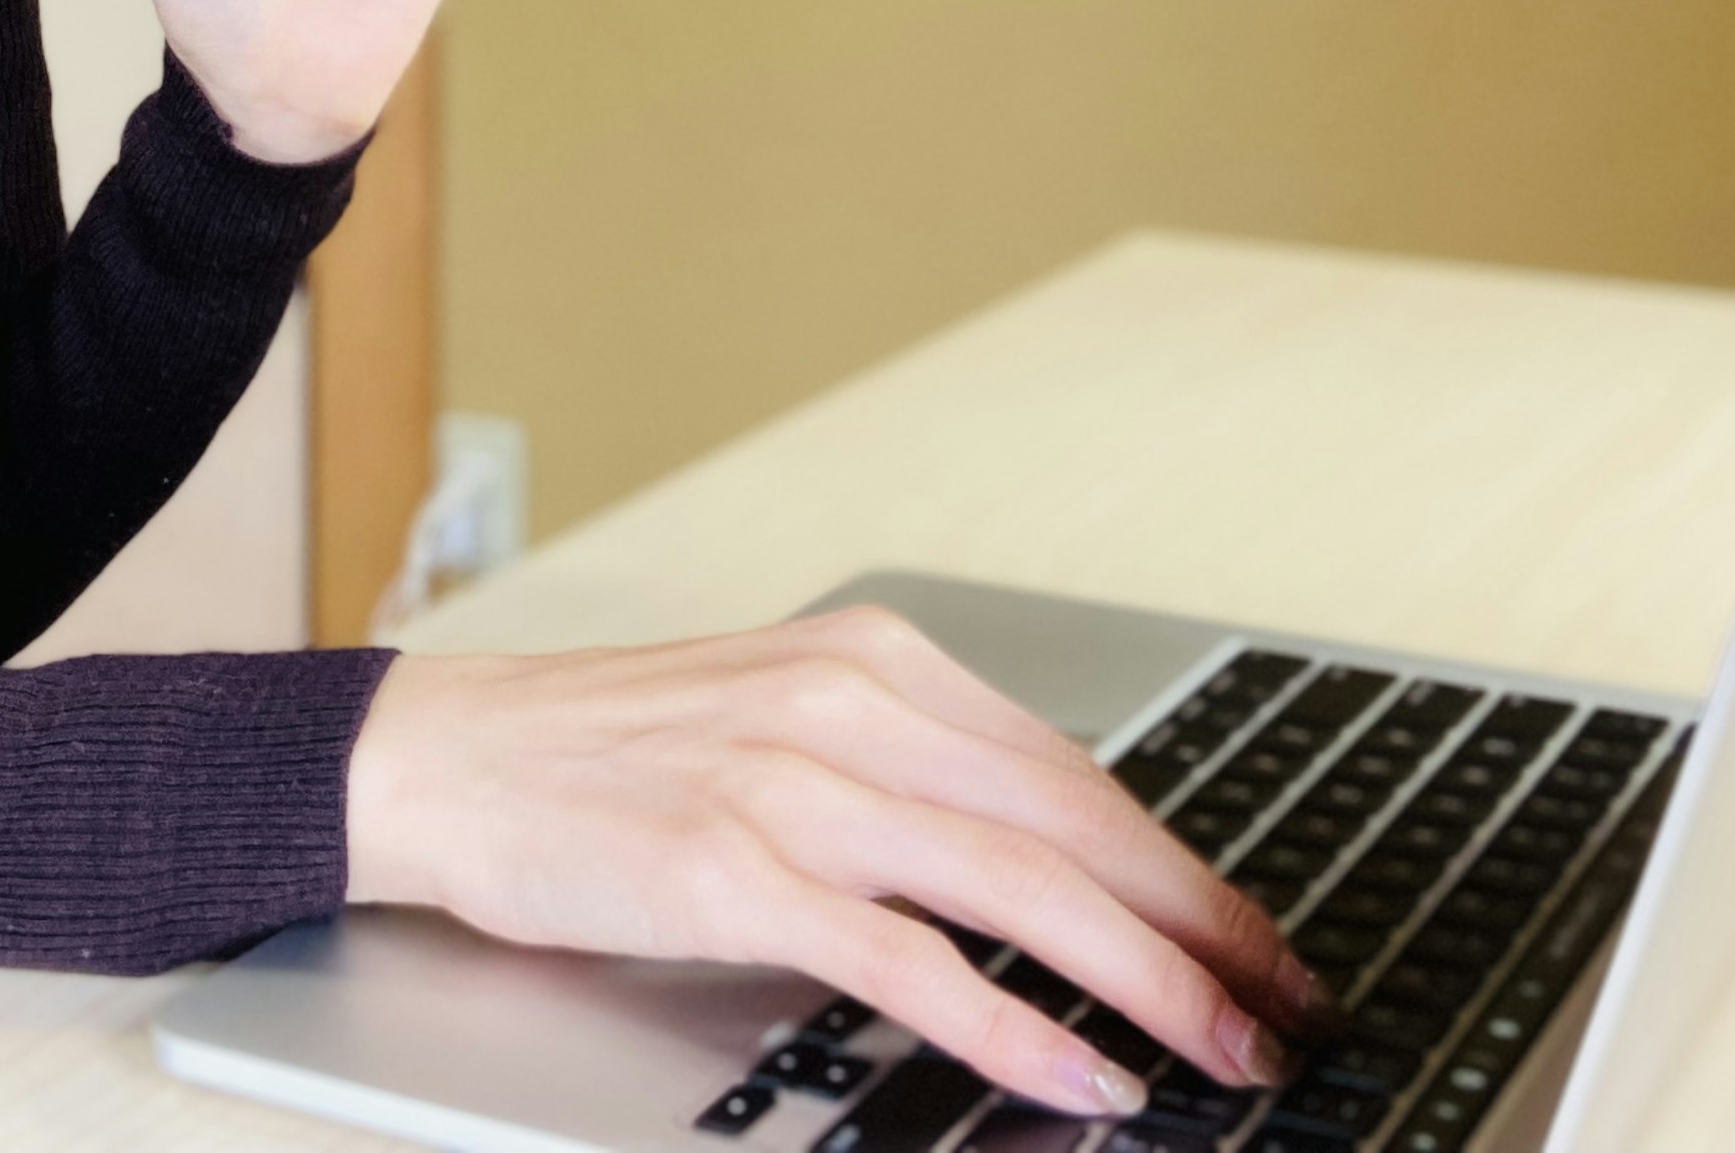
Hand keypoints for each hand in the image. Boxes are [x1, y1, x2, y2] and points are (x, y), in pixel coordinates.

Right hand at [343, 609, 1332, 1119]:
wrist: (450, 755)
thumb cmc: (608, 754)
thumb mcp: (780, 720)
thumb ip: (906, 773)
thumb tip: (1047, 867)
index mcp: (876, 661)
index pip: (1074, 771)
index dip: (1183, 864)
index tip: (1257, 935)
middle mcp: (850, 705)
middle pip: (1076, 826)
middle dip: (1202, 927)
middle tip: (1284, 1007)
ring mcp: (793, 785)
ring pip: (1020, 887)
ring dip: (1144, 982)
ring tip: (1222, 1053)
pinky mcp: (734, 871)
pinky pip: (907, 961)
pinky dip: (1008, 1025)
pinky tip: (1077, 1074)